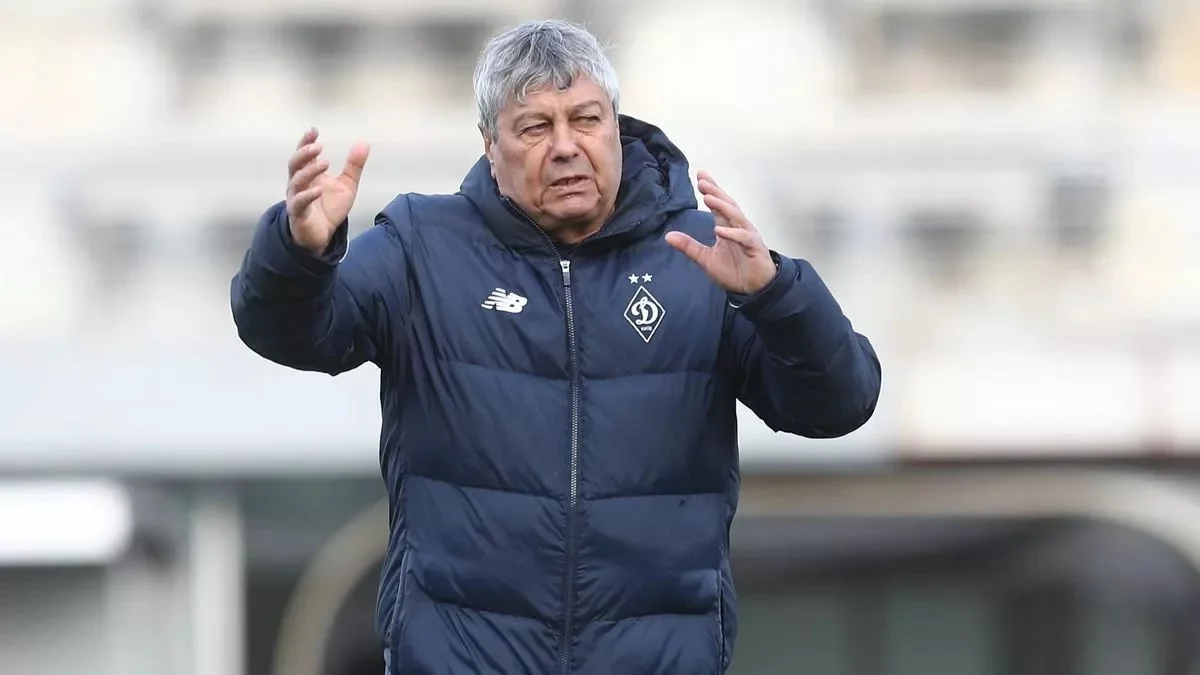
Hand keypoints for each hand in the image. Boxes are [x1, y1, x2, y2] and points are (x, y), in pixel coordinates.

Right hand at [286, 127, 369, 254]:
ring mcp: (296, 198)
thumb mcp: (347, 184)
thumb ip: (354, 165)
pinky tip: (318, 189)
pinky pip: (299, 203)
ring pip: (296, 181)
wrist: (323, 234)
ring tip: (324, 163)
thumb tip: (364, 143)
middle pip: (295, 164)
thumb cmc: (329, 207)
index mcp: (308, 174)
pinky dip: (308, 195)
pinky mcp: (298, 214)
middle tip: (318, 146)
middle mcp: (298, 183)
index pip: (304, 154)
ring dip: (309, 170)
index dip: (306, 142)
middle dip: (304, 153)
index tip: (314, 130)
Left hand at [665, 171, 776, 294]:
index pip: (718, 205)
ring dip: (722, 207)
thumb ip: (689, 246)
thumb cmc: (733, 271)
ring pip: (736, 217)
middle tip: (703, 181)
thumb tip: (668, 236)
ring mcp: (747, 236)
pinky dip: (732, 233)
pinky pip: (743, 238)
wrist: (752, 289)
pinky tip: (719, 230)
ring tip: (709, 198)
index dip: (711, 190)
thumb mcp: (705, 259)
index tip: (700, 176)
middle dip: (715, 192)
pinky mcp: (754, 248)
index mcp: (726, 227)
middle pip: (727, 205)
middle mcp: (737, 227)